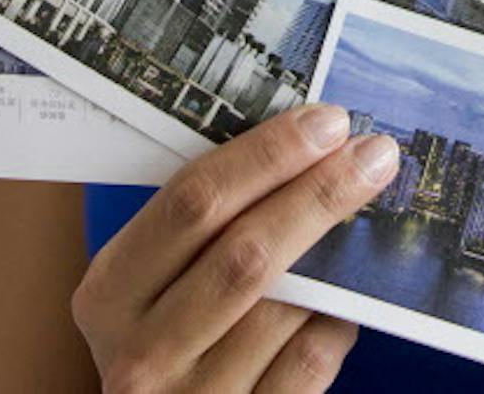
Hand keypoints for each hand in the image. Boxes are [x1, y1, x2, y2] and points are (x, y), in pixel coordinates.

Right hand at [72, 104, 398, 391]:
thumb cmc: (164, 341)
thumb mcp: (150, 288)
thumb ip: (201, 233)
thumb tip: (299, 150)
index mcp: (109, 293)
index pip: (192, 203)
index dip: (267, 154)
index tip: (326, 123)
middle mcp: (140, 352)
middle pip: (245, 250)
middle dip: (319, 193)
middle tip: (373, 154)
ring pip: (287, 307)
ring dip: (336, 260)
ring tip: (363, 225)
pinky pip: (311, 360)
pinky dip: (338, 321)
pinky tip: (346, 300)